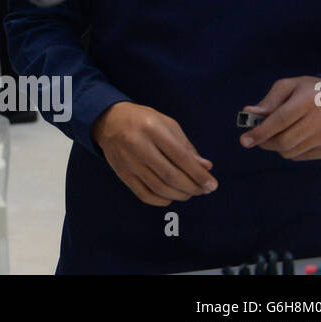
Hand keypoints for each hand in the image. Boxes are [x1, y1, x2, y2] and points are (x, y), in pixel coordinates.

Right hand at [92, 101, 217, 205]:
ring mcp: (128, 161)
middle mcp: (138, 145)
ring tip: (190, 192)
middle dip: (192, 187)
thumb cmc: (142, 120)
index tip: (212, 184)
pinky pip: (144, 194)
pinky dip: (161, 200)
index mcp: (152, 129)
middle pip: (170, 176)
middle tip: (203, 190)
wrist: (108, 120)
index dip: (199, 174)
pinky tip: (170, 196)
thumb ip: (186, 146)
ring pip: (159, 188)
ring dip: (179, 195)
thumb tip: (206, 168)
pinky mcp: (122, 173)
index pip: (180, 157)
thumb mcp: (166, 124)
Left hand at [240, 76, 320, 160]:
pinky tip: (294, 136)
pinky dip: (288, 149)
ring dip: (276, 146)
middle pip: (284, 140)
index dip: (261, 132)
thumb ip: (268, 102)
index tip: (244, 141)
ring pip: (289, 151)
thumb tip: (248, 113)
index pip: (281, 120)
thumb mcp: (287, 87)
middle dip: (264, 141)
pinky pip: (298, 156)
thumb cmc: (306, 92)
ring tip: (278, 131)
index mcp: (309, 100)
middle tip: (255, 136)